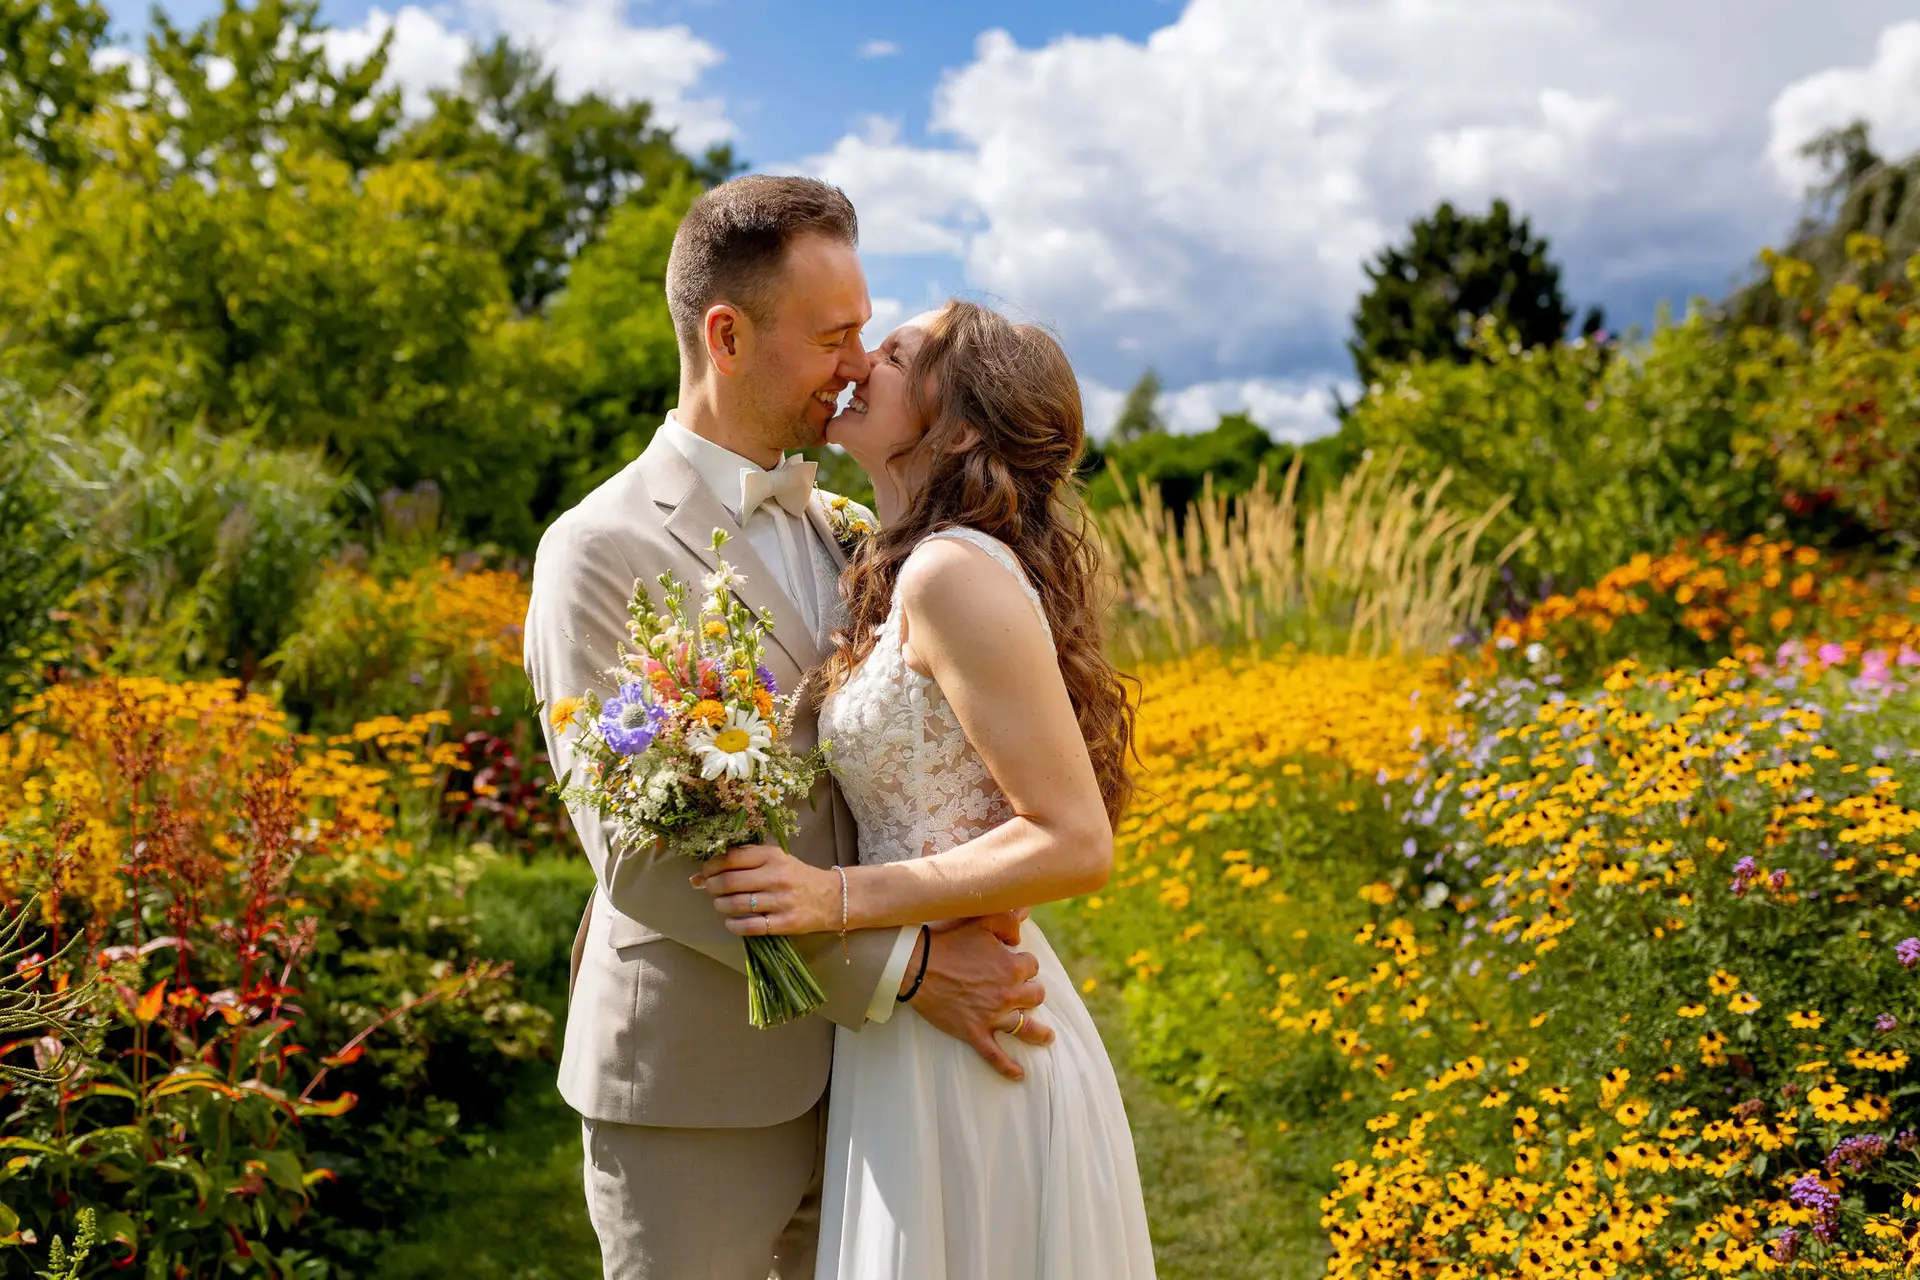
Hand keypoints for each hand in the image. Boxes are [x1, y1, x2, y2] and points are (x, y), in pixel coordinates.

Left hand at [693, 843, 839, 936]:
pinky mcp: (786, 923)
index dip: (711, 866)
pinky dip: (734, 925)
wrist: (832, 898)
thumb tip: (702, 873)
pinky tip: (732, 922)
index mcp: (773, 856)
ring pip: (736, 905)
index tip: (706, 872)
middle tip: (711, 889)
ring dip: (721, 906)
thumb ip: (745, 861)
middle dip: (712, 887)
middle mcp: (777, 877)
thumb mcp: (776, 859)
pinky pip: (749, 926)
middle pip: (729, 882)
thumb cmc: (797, 877)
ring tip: (722, 905)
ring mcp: (782, 901)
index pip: (732, 858)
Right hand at [907, 917, 1052, 1081]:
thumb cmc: (948, 941)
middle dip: (1031, 993)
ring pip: (1025, 1027)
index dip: (1023, 964)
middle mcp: (1008, 993)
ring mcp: (992, 1016)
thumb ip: (1007, 918)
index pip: (1032, 967)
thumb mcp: (980, 922)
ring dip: (1039, 1033)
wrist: (917, 967)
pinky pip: (996, 1055)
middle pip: (1035, 996)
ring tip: (1047, 1037)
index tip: (1012, 963)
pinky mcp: (975, 1032)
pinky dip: (1008, 1067)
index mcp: (1012, 966)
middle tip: (1022, 993)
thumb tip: (1026, 913)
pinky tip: (1019, 1075)